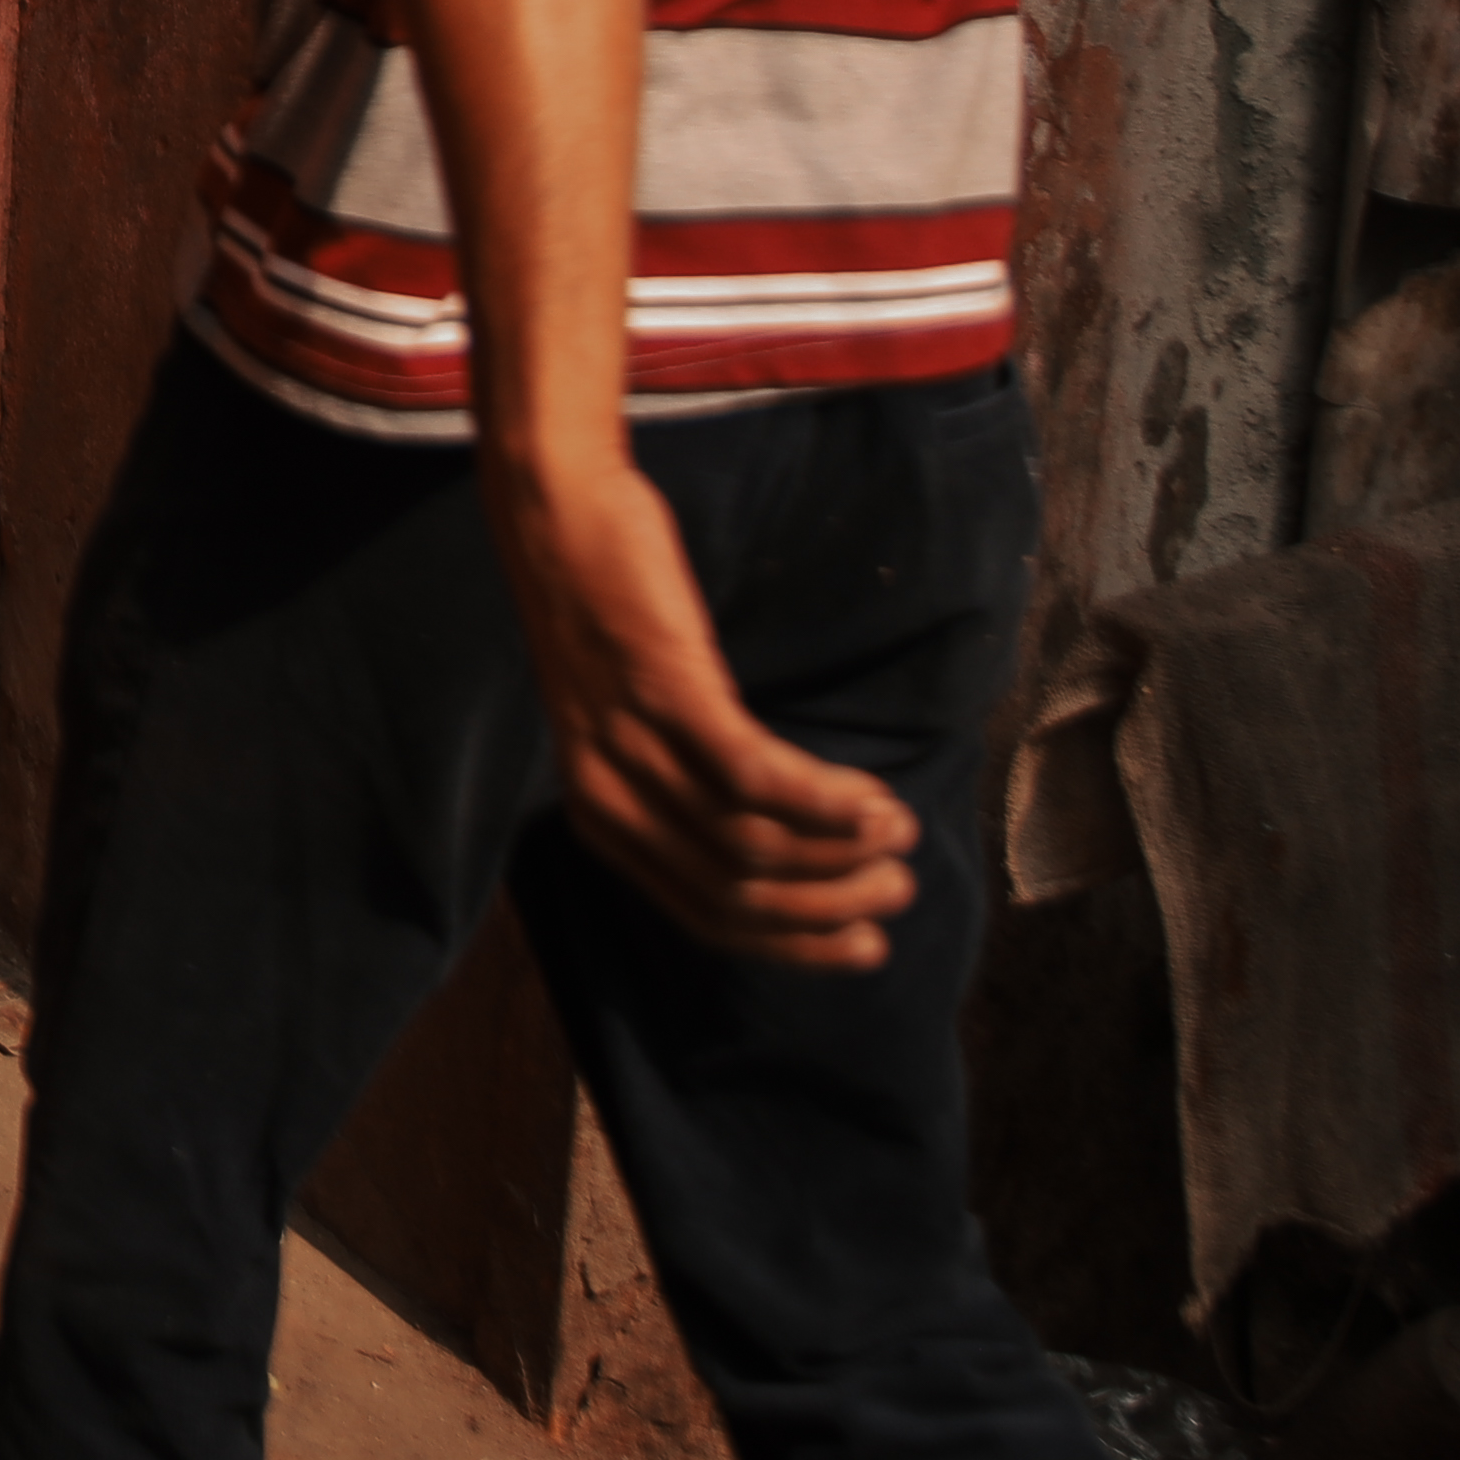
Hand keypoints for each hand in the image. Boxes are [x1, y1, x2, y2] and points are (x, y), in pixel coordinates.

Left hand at [483, 445, 920, 965]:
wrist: (558, 516)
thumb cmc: (613, 616)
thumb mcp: (633, 726)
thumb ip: (686, 790)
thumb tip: (789, 854)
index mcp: (602, 821)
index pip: (708, 920)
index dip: (796, 943)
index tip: (863, 943)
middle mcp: (609, 798)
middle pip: (738, 893)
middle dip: (831, 907)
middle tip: (897, 887)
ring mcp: (634, 747)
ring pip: (752, 844)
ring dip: (842, 851)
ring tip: (900, 833)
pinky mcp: (665, 693)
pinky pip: (756, 777)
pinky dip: (825, 802)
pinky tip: (874, 803)